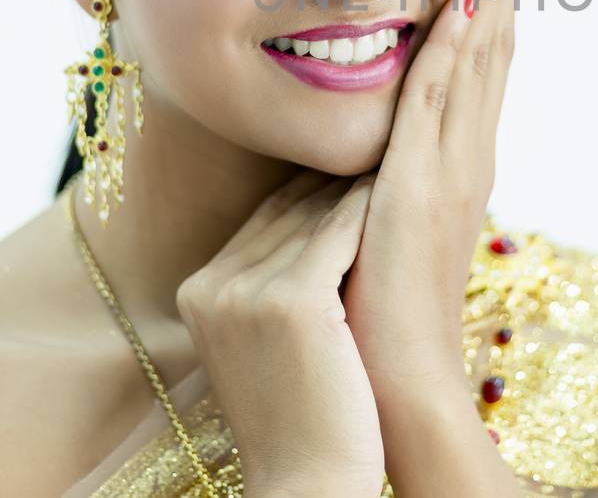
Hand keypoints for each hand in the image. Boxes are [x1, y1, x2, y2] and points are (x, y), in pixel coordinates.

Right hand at [175, 169, 385, 496]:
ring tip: (400, 147)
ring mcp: (246, 292)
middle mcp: (211, 285)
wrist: (307, 486)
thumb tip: (311, 223)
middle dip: (335, 176)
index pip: (263, 217)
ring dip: (359, 182)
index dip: (312, 186)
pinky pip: (340, 233)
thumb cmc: (301, 419)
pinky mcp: (291, 301)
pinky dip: (371, 208)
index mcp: (196, 291)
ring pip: (316, 213)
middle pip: (286, 208)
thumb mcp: (261, 343)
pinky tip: (401, 186)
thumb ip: (267, 285)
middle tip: (384, 136)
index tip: (354, 157)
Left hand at [343, 0, 520, 400]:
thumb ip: (386, 171)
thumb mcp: (388, 218)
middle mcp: (470, 153)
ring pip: (479, 59)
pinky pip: (441, 100)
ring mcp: (453, 167)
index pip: (481, 62)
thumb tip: (368, 140)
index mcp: (462, 160)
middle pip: (493, 46)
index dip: (490, 1)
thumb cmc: (380, 303)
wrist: (395, 372)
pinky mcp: (422, 186)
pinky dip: (456, 46)